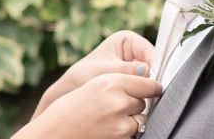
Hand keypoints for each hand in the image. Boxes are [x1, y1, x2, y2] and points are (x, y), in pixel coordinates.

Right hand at [15, 72, 161, 138]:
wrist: (59, 129)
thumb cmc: (76, 105)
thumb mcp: (96, 84)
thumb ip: (122, 80)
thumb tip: (152, 85)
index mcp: (110, 82)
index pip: (147, 83)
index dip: (151, 86)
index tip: (153, 88)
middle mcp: (118, 100)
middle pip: (143, 101)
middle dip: (134, 103)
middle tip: (114, 105)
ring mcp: (121, 121)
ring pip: (142, 118)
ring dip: (132, 118)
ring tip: (111, 117)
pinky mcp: (121, 136)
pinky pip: (135, 132)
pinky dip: (127, 131)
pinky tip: (110, 127)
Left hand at [33, 30, 154, 117]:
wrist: (74, 88)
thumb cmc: (85, 74)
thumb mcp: (106, 70)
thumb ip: (126, 70)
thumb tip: (147, 71)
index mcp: (127, 39)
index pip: (149, 50)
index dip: (155, 65)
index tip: (155, 80)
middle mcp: (133, 51)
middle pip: (152, 64)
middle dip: (150, 79)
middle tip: (150, 93)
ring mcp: (134, 66)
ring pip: (149, 77)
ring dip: (146, 88)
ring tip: (141, 98)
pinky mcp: (133, 81)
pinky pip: (143, 87)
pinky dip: (142, 95)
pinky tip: (138, 102)